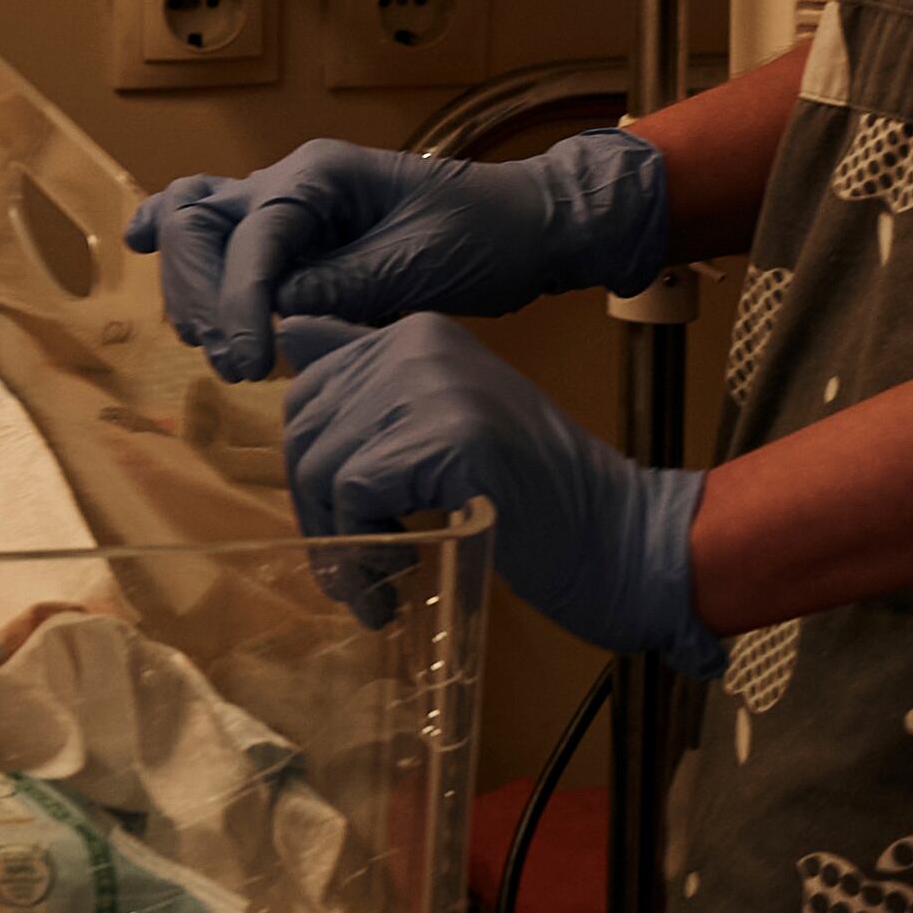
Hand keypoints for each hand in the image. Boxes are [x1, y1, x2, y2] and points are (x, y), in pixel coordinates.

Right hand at [125, 128, 670, 381]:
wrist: (527, 225)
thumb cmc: (485, 237)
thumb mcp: (418, 268)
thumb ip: (339, 287)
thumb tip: (272, 313)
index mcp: (322, 174)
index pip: (252, 236)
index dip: (236, 301)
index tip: (243, 362)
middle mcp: (291, 178)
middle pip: (201, 221)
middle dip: (203, 293)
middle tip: (231, 361)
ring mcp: (287, 202)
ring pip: (198, 223)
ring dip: (191, 285)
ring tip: (216, 346)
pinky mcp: (295, 233)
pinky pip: (220, 228)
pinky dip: (179, 240)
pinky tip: (137, 243)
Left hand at [279, 312, 717, 672]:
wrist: (625, 540)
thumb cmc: (539, 497)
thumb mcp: (447, 419)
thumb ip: (372, 379)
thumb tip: (287, 328)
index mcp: (419, 333)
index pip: (309, 388)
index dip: (314, 469)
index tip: (345, 520)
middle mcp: (421, 343)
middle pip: (307, 429)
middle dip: (319, 511)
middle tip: (357, 568)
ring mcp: (437, 385)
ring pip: (324, 465)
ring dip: (339, 542)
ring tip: (377, 584)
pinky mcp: (450, 438)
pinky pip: (355, 492)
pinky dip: (362, 550)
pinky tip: (396, 580)